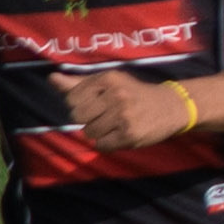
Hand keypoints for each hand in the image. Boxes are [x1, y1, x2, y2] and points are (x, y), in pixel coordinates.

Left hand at [57, 67, 197, 148]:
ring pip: (89, 132)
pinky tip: (122, 135)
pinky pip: (102, 145)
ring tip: (116, 125)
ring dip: (100, 133)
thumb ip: (78, 83)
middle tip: (107, 116)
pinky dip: (108, 144)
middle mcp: (116, 94)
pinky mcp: (130, 134)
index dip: (81, 105)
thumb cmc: (134, 94)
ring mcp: (124, 115)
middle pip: (78, 117)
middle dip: (89, 119)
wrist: (172, 107)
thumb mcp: (109, 83)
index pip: (72, 99)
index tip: (99, 103)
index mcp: (108, 78)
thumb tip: (51, 79)